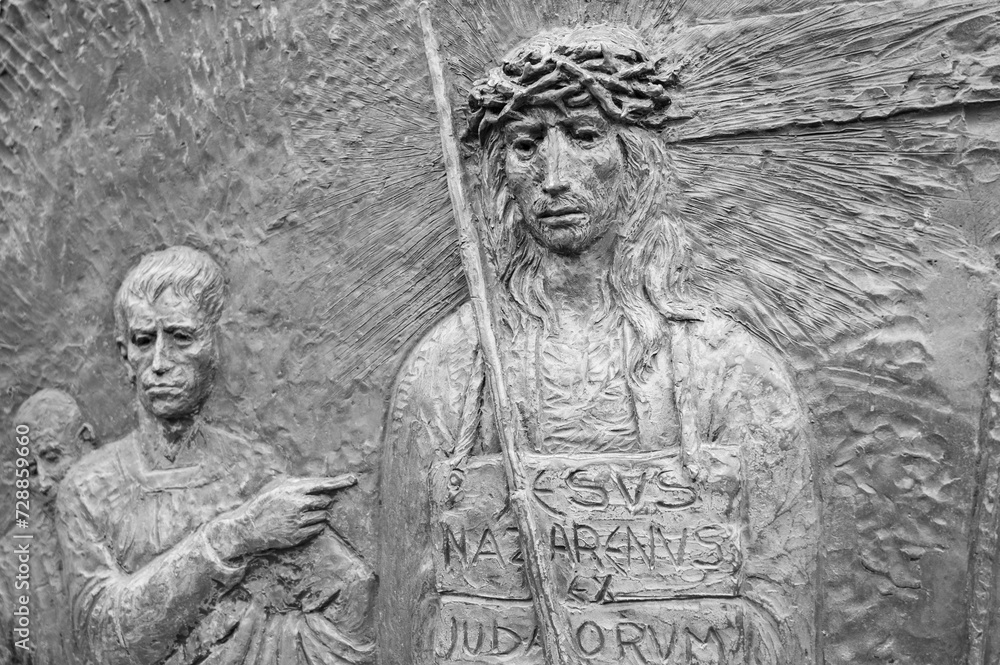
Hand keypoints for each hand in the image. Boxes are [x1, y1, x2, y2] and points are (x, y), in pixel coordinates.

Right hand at [208, 474, 356, 559]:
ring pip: (323, 516)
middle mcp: (298, 505)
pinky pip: (318, 529)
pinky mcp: (298, 536)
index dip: (340, 481)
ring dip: (318, 515)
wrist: (248, 528)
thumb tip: (317, 482)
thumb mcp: (277, 486)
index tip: (354, 479)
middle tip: (310, 504)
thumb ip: (297, 483)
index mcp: (293, 490)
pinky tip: (301, 524)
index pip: (323, 483)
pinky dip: (315, 526)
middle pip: (326, 501)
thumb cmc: (263, 504)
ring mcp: (298, 521)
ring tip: (301, 515)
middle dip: (322, 502)